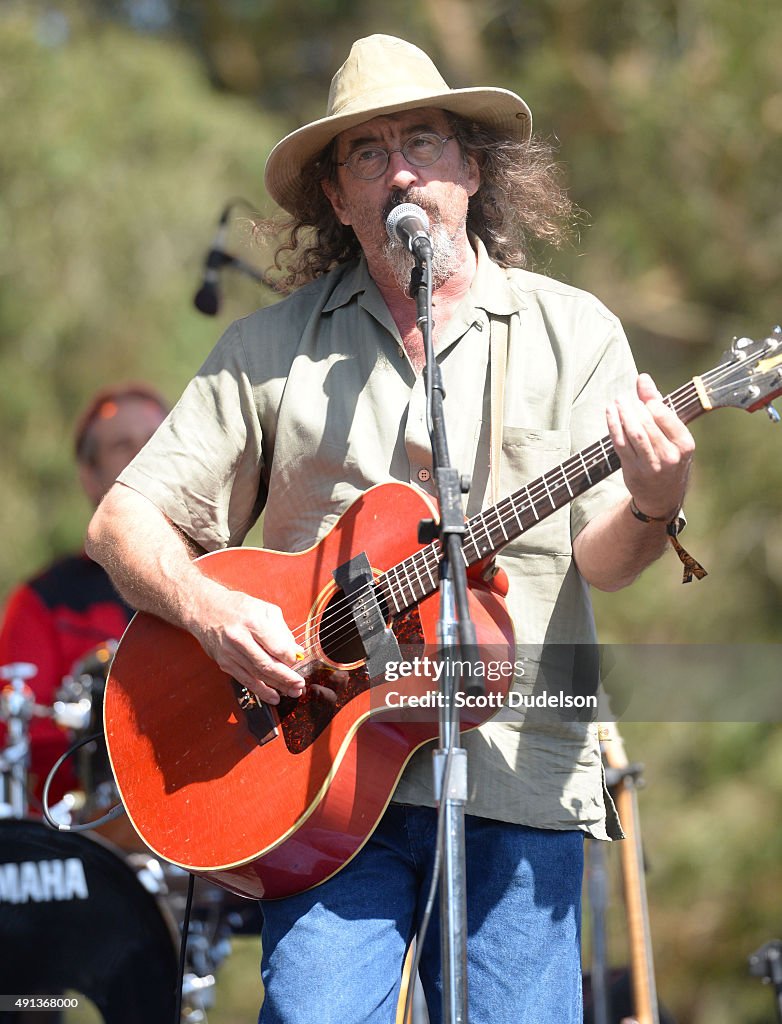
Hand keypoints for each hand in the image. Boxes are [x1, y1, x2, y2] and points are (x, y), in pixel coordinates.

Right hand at [190, 585, 305, 704]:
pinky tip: (274, 696)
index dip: (290, 657)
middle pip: (266, 664)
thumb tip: (296, 651)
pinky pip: (245, 680)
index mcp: (252, 621)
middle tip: (300, 684)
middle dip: (286, 678)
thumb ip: (282, 630)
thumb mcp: (264, 609)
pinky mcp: (224, 663)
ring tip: (292, 692)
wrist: (204, 610)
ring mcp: (229, 653)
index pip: (275, 646)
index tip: (297, 660)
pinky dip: (261, 691)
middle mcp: (239, 638)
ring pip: (257, 675)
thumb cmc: (237, 607)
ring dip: (277, 687)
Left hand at [606, 372, 694, 519]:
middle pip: (646, 424)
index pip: (664, 416)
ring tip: (617, 402)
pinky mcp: (633, 468)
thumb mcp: (673, 434)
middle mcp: (669, 455)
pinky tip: (610, 413)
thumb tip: (643, 378)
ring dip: (621, 415)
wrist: (662, 495)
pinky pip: (620, 444)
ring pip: (633, 434)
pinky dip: (613, 426)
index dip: (649, 403)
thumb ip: (658, 403)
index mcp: (684, 444)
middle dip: (632, 408)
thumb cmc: (669, 457)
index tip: (641, 398)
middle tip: (623, 398)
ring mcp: (650, 464)